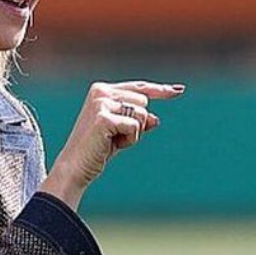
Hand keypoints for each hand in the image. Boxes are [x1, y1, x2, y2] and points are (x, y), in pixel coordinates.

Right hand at [42, 81, 183, 208]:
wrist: (75, 166)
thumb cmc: (97, 149)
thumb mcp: (122, 133)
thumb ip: (139, 122)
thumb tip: (155, 119)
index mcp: (102, 90)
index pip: (139, 88)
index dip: (161, 90)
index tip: (179, 91)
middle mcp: (101, 92)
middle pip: (144, 101)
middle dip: (138, 123)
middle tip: (115, 136)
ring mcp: (101, 103)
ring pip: (142, 114)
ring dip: (134, 132)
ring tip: (112, 140)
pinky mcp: (104, 118)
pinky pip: (135, 127)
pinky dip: (130, 139)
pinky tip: (111, 144)